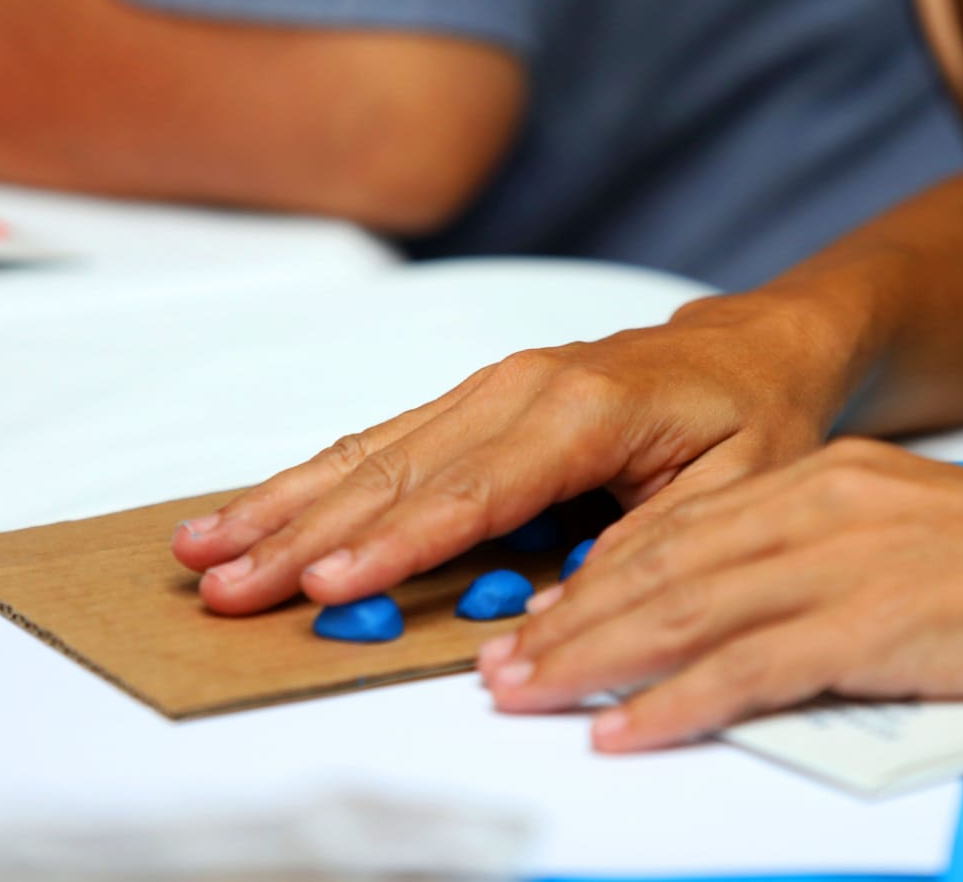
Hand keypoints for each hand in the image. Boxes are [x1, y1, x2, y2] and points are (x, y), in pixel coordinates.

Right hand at [171, 292, 866, 613]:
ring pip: (373, 449)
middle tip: (226, 585)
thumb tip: (552, 616)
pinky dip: (318, 474)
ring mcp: (495, 385)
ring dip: (286, 501)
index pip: (473, 492)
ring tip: (207, 545)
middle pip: (398, 471)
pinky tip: (263, 503)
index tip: (322, 585)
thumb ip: (653, 547)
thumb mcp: (740, 489)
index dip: (394, 545)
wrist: (755, 347)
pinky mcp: (480, 396)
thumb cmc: (754, 418)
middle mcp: (523, 388)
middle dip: (304, 532)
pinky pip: (387, 436)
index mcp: (587, 413)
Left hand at [478, 438, 962, 750]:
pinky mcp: (876, 625)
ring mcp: (844, 563)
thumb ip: (827, 557)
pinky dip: (678, 705)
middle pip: (665, 568)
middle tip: (500, 664)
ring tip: (527, 696)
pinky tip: (626, 733)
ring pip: (688, 613)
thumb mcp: (908, 535)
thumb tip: (757, 608)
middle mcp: (819, 507)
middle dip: (571, 621)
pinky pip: (754, 671)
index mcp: (824, 479)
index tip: (543, 617)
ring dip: (597, 661)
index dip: (600, 577)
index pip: (684, 529)